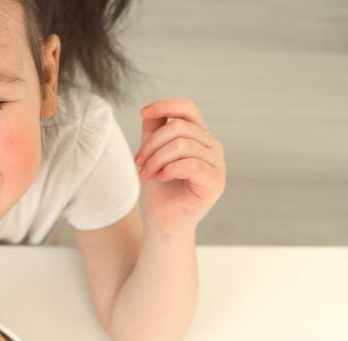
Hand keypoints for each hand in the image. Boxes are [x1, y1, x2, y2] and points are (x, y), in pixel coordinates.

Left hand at [135, 99, 225, 238]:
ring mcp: (217, 163)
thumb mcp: (152, 153)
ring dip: (156, 160)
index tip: (143, 113)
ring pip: (182, 145)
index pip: (187, 108)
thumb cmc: (160, 186)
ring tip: (146, 173)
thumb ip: (153, 130)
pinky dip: (170, 169)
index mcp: (198, 135)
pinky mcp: (216, 181)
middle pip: (178, 128)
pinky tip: (162, 177)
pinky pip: (190, 165)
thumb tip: (149, 111)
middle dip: (151, 145)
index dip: (165, 105)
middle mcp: (211, 145)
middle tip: (139, 163)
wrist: (164, 218)